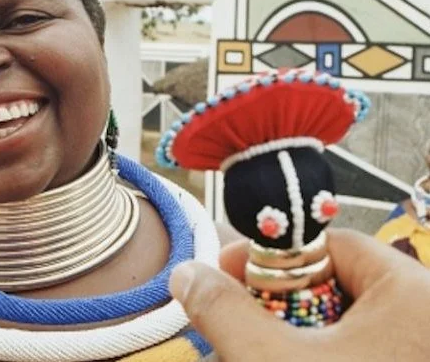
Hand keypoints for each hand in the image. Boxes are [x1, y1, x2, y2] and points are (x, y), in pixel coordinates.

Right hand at [169, 229, 429, 360]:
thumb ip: (224, 312)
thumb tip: (187, 275)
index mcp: (409, 293)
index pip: (327, 244)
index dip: (269, 255)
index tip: (224, 275)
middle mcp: (421, 318)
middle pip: (331, 286)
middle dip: (271, 306)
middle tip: (231, 326)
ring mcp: (413, 353)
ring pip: (337, 329)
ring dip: (285, 341)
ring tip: (248, 356)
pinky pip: (352, 357)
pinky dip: (312, 361)